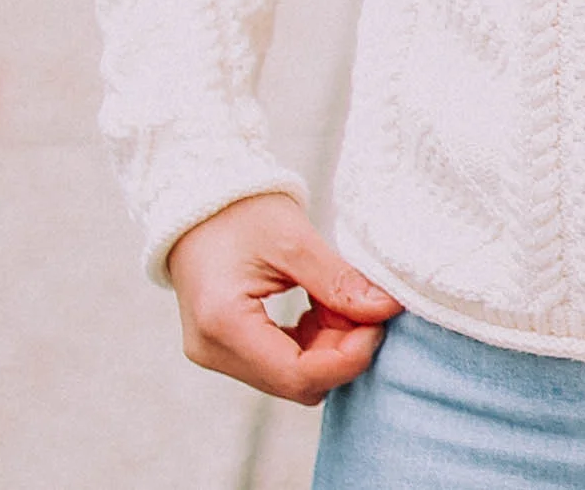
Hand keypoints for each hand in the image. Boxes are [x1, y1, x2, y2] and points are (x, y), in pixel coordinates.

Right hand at [165, 193, 401, 404]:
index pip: (297, 374)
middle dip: (341, 350)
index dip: (347, 359)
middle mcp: (214, 351)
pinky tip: (322, 306)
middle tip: (366, 306)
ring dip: (328, 345)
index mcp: (225, 324)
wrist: (199, 205)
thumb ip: (338, 280)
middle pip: (295, 380)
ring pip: (291, 375)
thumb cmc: (240, 213)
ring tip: (343, 298)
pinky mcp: (227, 347)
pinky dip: (310, 341)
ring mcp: (217, 353)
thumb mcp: (294, 241)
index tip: (379, 325)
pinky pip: (279, 361)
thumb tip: (386, 308)